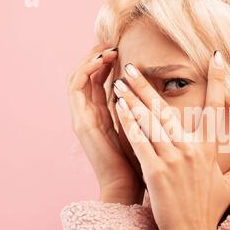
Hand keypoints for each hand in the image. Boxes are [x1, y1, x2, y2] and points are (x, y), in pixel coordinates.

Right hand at [67, 43, 144, 204]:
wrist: (126, 187)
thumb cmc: (138, 160)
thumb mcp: (138, 128)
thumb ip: (138, 110)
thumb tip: (153, 92)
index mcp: (101, 116)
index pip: (96, 81)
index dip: (105, 63)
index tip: (120, 49)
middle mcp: (88, 115)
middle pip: (84, 76)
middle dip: (96, 56)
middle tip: (111, 42)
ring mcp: (82, 118)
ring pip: (77, 78)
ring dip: (91, 60)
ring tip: (108, 48)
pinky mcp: (81, 122)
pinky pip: (77, 88)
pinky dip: (87, 70)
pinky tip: (103, 61)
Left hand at [112, 51, 229, 229]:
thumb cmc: (210, 208)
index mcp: (210, 149)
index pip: (216, 108)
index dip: (218, 81)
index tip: (216, 57)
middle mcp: (191, 149)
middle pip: (168, 109)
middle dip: (146, 86)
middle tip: (131, 68)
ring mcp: (172, 159)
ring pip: (151, 122)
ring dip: (133, 100)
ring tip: (118, 83)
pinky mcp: (155, 171)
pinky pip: (140, 141)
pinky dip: (129, 123)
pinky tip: (119, 108)